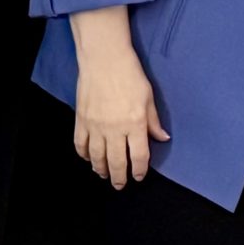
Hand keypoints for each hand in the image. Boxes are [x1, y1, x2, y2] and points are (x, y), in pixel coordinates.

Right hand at [69, 6, 167, 188]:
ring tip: (104, 175)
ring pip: (97, 157)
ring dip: (101, 169)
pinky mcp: (81, 120)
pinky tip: (89, 159)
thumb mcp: (148, 97)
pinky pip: (81, 145)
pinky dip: (84, 155)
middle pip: (117, 162)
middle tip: (120, 185)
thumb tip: (162, 138)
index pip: (139, 156)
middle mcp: (115, 129)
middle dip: (119, 177)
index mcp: (135, 123)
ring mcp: (96, 126)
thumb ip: (154, 121)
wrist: (104, 59)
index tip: (139, 176)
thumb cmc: (130, 75)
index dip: (140, 170)